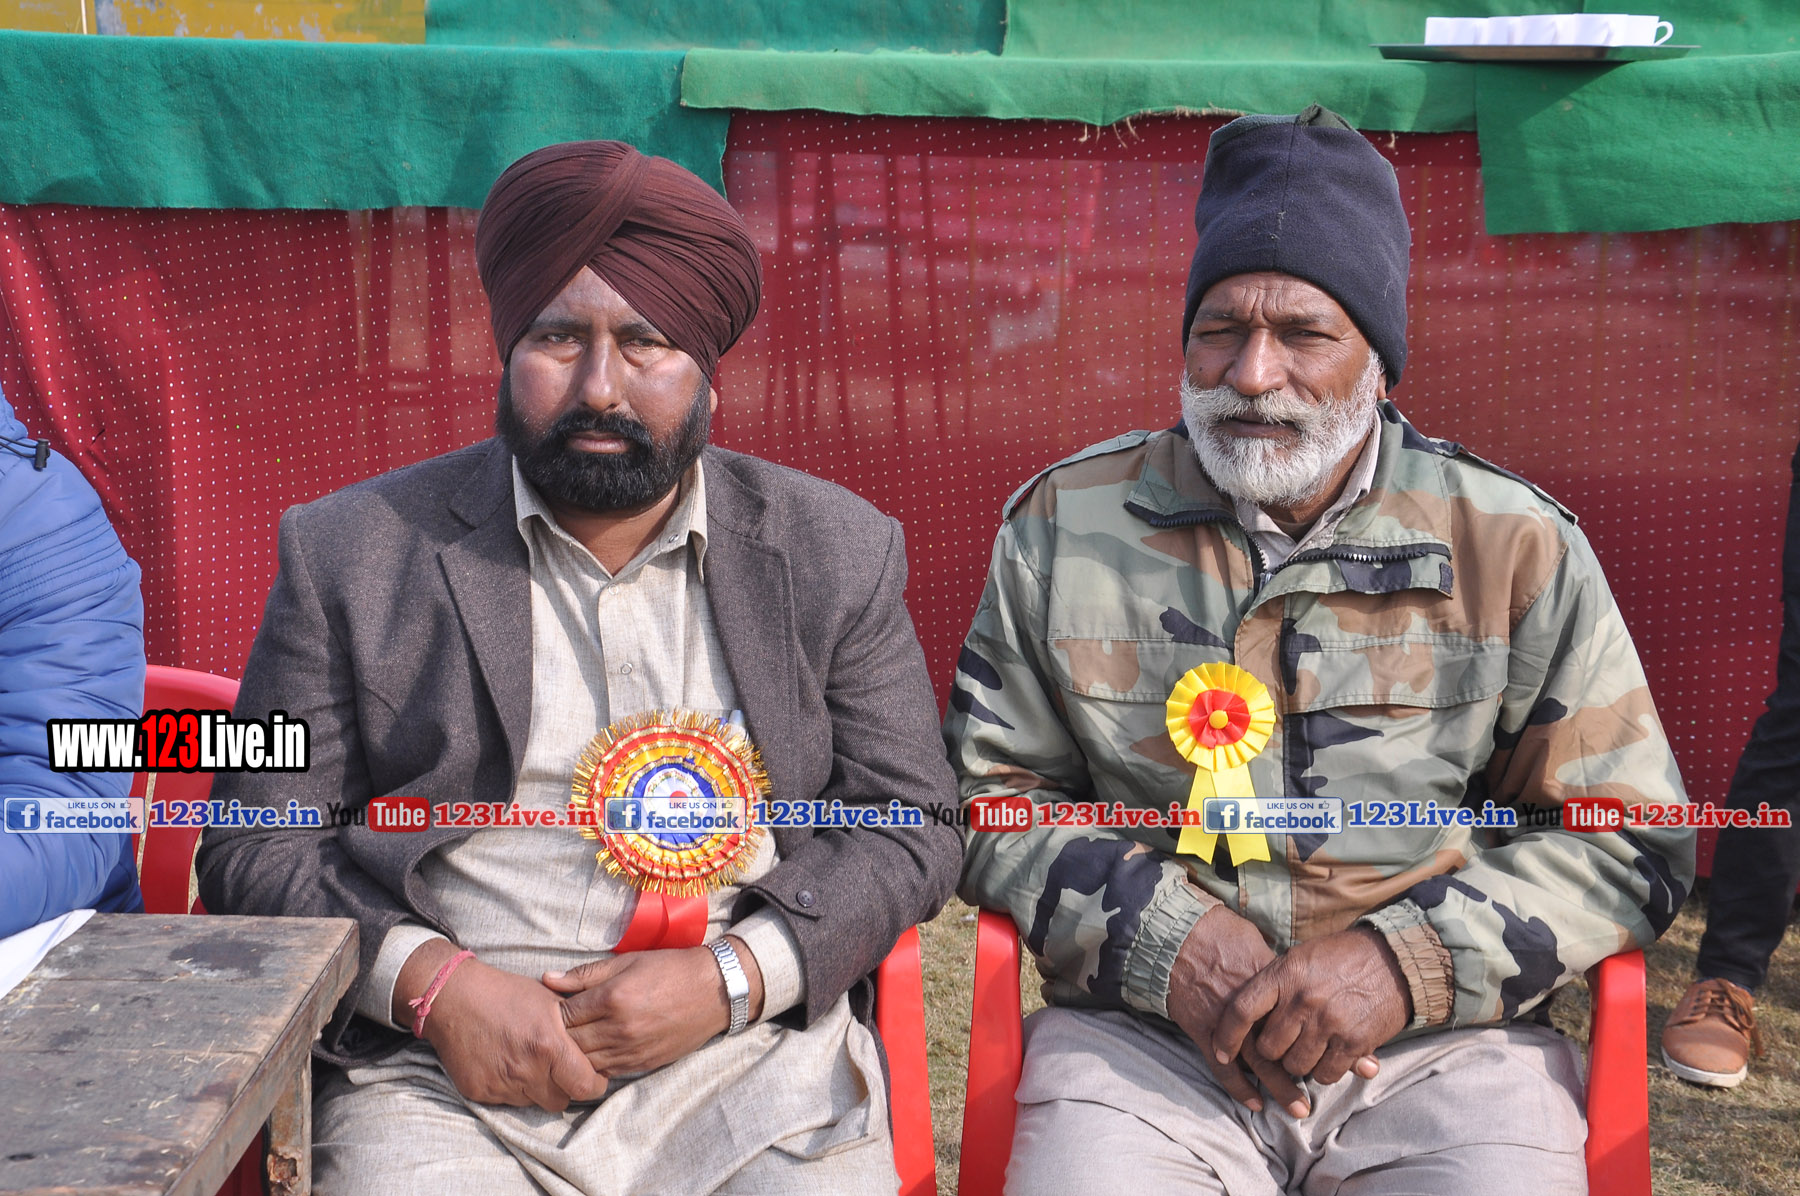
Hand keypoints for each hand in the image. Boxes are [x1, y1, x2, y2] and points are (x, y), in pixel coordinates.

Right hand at [398, 944, 607, 1111]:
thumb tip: (601, 1040)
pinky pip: (506, 1101)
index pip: (586, 1086)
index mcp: (549, 1046)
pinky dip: (511, 1089)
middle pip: (561, 1101)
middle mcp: (526, 1070)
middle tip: (561, 1071)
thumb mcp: (549, 999)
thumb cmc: (506, 993)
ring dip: (537, 1089)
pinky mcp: (480, 1092)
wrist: (453, 998)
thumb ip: (576, 1024)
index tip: (593, 1075)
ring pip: (533, 1102)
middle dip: (566, 1088)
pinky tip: (506, 1064)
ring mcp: (501, 1084)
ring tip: (530, 1063)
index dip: (594, 1083)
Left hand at [542, 936, 765, 1075]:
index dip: (554, 1012)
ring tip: (574, 1041)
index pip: (564, 1015)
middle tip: (558, 1027)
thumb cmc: (669, 969)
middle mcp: (619, 1028)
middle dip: (561, 1034)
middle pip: (571, 1042)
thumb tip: (547, 978)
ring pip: (585, 1062)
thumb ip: (585, 974)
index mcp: (612, 998)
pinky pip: (606, 1072)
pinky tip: (596, 1051)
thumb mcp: (627, 961)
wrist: (713, 990)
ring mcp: (631, 1051)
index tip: (554, 1007)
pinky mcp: (642, 1065)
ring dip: (576, 1053)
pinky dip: (596, 1064)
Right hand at [1165, 903, 1311, 1116]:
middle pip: (1288, 1045)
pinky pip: (1223, 1067)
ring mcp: (1229, 1022)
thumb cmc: (1219, 934)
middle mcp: (1255, 1007)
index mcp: (1272, 983)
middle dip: (1310, 1069)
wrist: (1176, 936)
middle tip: (1332, 1085)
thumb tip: (1303, 976)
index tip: (1352, 1052)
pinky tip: (1255, 1103)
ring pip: (1259, 1063)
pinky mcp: (1205, 1032)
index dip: (1330, 1035)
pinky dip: (1238, 1088)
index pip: (1307, 1016)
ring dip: (1280, 1088)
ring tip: (1300, 1108)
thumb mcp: (1258, 942)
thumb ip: (1280, 968)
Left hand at [1211, 927, 1411, 1089]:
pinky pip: (1326, 1074)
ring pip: (1295, 1066)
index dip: (1226, 1036)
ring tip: (1309, 1048)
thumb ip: (1275, 984)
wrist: (1394, 960)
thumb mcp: (1302, 958)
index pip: (1242, 1010)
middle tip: (1284, 1045)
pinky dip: (1325, 1071)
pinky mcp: (1354, 1042)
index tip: (1221, 1053)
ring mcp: (1329, 1023)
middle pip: (1267, 1047)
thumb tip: (1249, 1013)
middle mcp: (1303, 1000)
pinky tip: (1330, 1056)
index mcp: (1285, 974)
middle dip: (1272, 1052)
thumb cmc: (1342, 957)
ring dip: (1299, 1063)